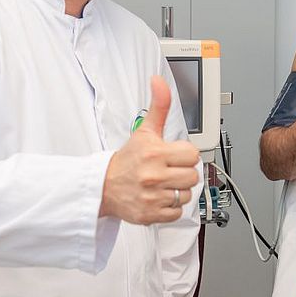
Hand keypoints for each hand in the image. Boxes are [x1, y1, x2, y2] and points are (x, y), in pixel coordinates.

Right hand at [100, 76, 199, 223]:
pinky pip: (177, 213)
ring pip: (187, 195)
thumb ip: (158, 106)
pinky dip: (170, 208)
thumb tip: (159, 81)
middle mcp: (154, 176)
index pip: (193, 155)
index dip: (185, 155)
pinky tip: (158, 197)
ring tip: (162, 185)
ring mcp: (152, 197)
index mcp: (155, 153)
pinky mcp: (151, 215)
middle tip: (168, 171)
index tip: (173, 156)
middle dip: (182, 173)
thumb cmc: (128, 160)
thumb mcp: (144, 130)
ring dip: (177, 191)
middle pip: (193, 176)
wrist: (102, 186)